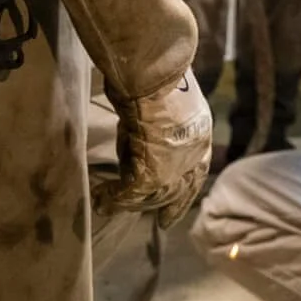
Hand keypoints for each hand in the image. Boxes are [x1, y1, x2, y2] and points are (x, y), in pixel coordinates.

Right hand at [93, 70, 211, 225]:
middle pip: (177, 189)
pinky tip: (99, 198)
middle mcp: (192, 155)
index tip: (182, 204)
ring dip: (129, 202)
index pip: (197, 172)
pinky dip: (111, 196)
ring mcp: (173, 167)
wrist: (153, 76)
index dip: (189, 191)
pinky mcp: (152, 174)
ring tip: (108, 204)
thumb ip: (159, 118)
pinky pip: (128, 192)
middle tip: (163, 224)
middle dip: (166, 206)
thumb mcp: (166, 99)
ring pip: (151, 194)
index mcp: (200, 134)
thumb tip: (141, 123)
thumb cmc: (156, 77)